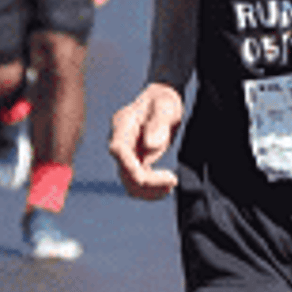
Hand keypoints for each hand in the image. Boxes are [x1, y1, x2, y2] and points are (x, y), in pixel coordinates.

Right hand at [110, 84, 184, 200]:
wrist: (162, 102)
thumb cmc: (163, 101)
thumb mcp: (165, 106)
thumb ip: (158, 123)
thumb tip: (150, 145)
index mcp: (123, 124)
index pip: (118, 151)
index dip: (131, 167)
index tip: (155, 176)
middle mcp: (120, 141)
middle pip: (124, 172)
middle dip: (148, 183)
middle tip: (173, 180)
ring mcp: (126, 154)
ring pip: (129, 183)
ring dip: (149, 191)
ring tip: (171, 184)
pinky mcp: (134, 162)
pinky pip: (137, 183)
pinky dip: (151, 190)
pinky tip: (167, 186)